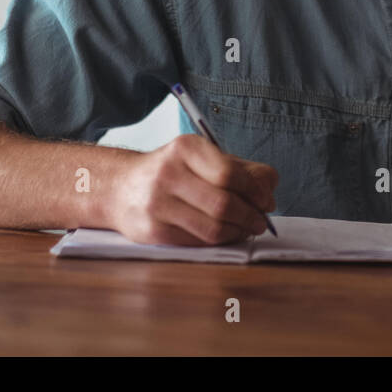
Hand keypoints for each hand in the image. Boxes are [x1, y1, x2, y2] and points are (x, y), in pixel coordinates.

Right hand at [109, 133, 277, 245]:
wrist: (121, 188)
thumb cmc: (174, 172)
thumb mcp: (204, 158)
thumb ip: (242, 169)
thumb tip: (270, 191)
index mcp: (186, 148)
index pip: (230, 174)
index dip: (255, 191)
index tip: (267, 201)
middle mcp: (168, 173)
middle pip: (223, 203)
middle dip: (251, 216)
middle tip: (261, 221)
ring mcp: (157, 204)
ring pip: (212, 228)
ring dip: (239, 232)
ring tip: (247, 230)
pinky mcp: (152, 231)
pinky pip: (197, 242)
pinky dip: (219, 242)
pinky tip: (225, 235)